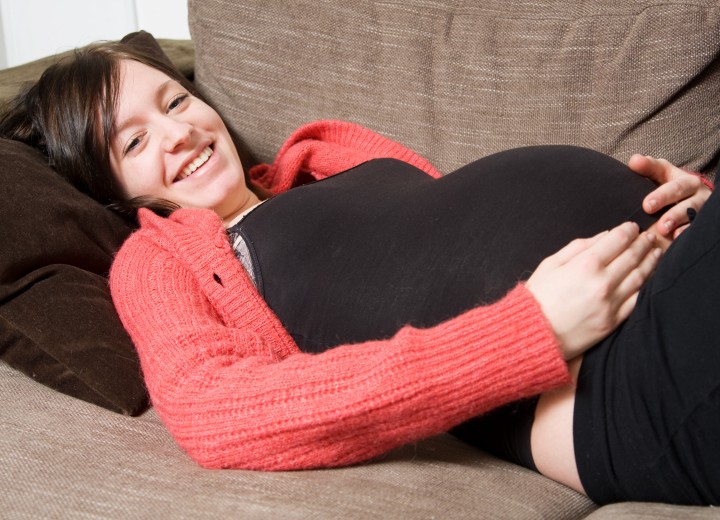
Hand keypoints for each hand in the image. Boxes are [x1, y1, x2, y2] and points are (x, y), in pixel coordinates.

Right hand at [525, 222, 660, 359]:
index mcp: (586, 264)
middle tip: (648, 237)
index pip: (618, 240)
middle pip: (633, 256)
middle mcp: (603, 282)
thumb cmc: (537, 297)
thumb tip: (604, 236)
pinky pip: (637, 299)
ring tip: (655, 253)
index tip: (632, 228)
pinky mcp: (613, 320)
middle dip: (642, 243)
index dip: (628, 230)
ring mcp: (611, 302)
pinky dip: (646, 285)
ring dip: (650, 261)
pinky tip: (649, 277)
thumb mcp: (550, 263)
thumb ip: (578, 247)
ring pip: (640, 276)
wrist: (534, 333)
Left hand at [628, 154, 711, 238]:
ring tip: (663, 229)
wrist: (687, 199)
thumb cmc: (667, 185)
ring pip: (692, 213)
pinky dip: (686, 232)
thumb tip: (634, 160)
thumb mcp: (660, 174)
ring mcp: (701, 209)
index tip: (646, 205)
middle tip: (651, 215)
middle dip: (668, 208)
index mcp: (685, 181)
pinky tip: (676, 237)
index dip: (661, 195)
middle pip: (684, 200)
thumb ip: (647, 167)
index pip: (674, 185)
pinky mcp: (701, 222)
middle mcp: (697, 194)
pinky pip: (695, 227)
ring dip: (677, 220)